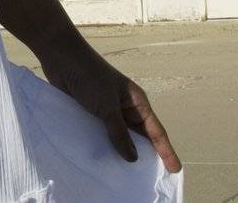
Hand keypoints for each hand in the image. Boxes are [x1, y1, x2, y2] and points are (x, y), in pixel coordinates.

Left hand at [35, 37, 181, 173]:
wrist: (62, 58)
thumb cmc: (90, 76)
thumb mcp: (107, 106)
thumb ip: (119, 132)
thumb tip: (133, 158)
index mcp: (137, 102)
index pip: (156, 131)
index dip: (166, 151)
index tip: (176, 169)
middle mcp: (125, 108)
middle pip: (140, 137)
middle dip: (146, 156)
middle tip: (151, 179)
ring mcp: (108, 111)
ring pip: (120, 137)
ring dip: (122, 153)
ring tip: (127, 176)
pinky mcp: (92, 113)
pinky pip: (103, 135)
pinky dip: (104, 147)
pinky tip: (102, 162)